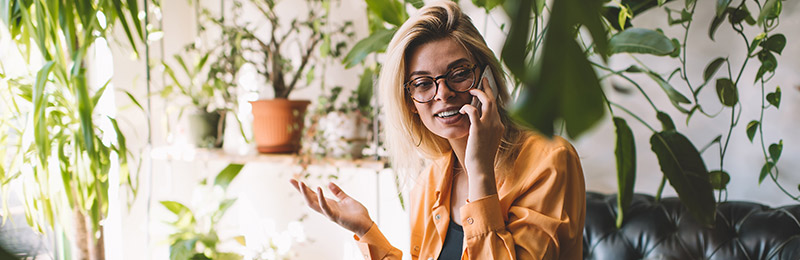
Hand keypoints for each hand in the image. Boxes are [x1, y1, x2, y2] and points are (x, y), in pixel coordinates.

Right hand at [289, 179, 373, 236]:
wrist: (365, 223)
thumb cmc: (356, 213)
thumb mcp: (346, 199)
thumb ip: (338, 192)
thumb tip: (329, 183)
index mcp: (328, 204)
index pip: (313, 195)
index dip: (304, 188)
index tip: (295, 180)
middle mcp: (326, 208)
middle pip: (309, 199)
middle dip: (300, 190)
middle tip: (291, 180)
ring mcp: (329, 213)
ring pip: (313, 204)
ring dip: (306, 194)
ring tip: (301, 183)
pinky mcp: (335, 216)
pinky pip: (325, 207)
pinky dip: (321, 198)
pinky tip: (318, 189)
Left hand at [460, 76, 503, 196]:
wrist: (482, 168)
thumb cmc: (482, 157)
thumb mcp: (487, 141)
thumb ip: (485, 130)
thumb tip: (476, 122)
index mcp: (500, 126)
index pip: (496, 107)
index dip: (491, 97)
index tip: (487, 90)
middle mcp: (497, 123)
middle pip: (494, 100)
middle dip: (488, 88)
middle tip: (483, 80)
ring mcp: (489, 125)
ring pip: (487, 101)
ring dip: (479, 93)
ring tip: (472, 90)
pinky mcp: (479, 129)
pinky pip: (473, 110)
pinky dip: (467, 107)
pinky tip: (462, 109)